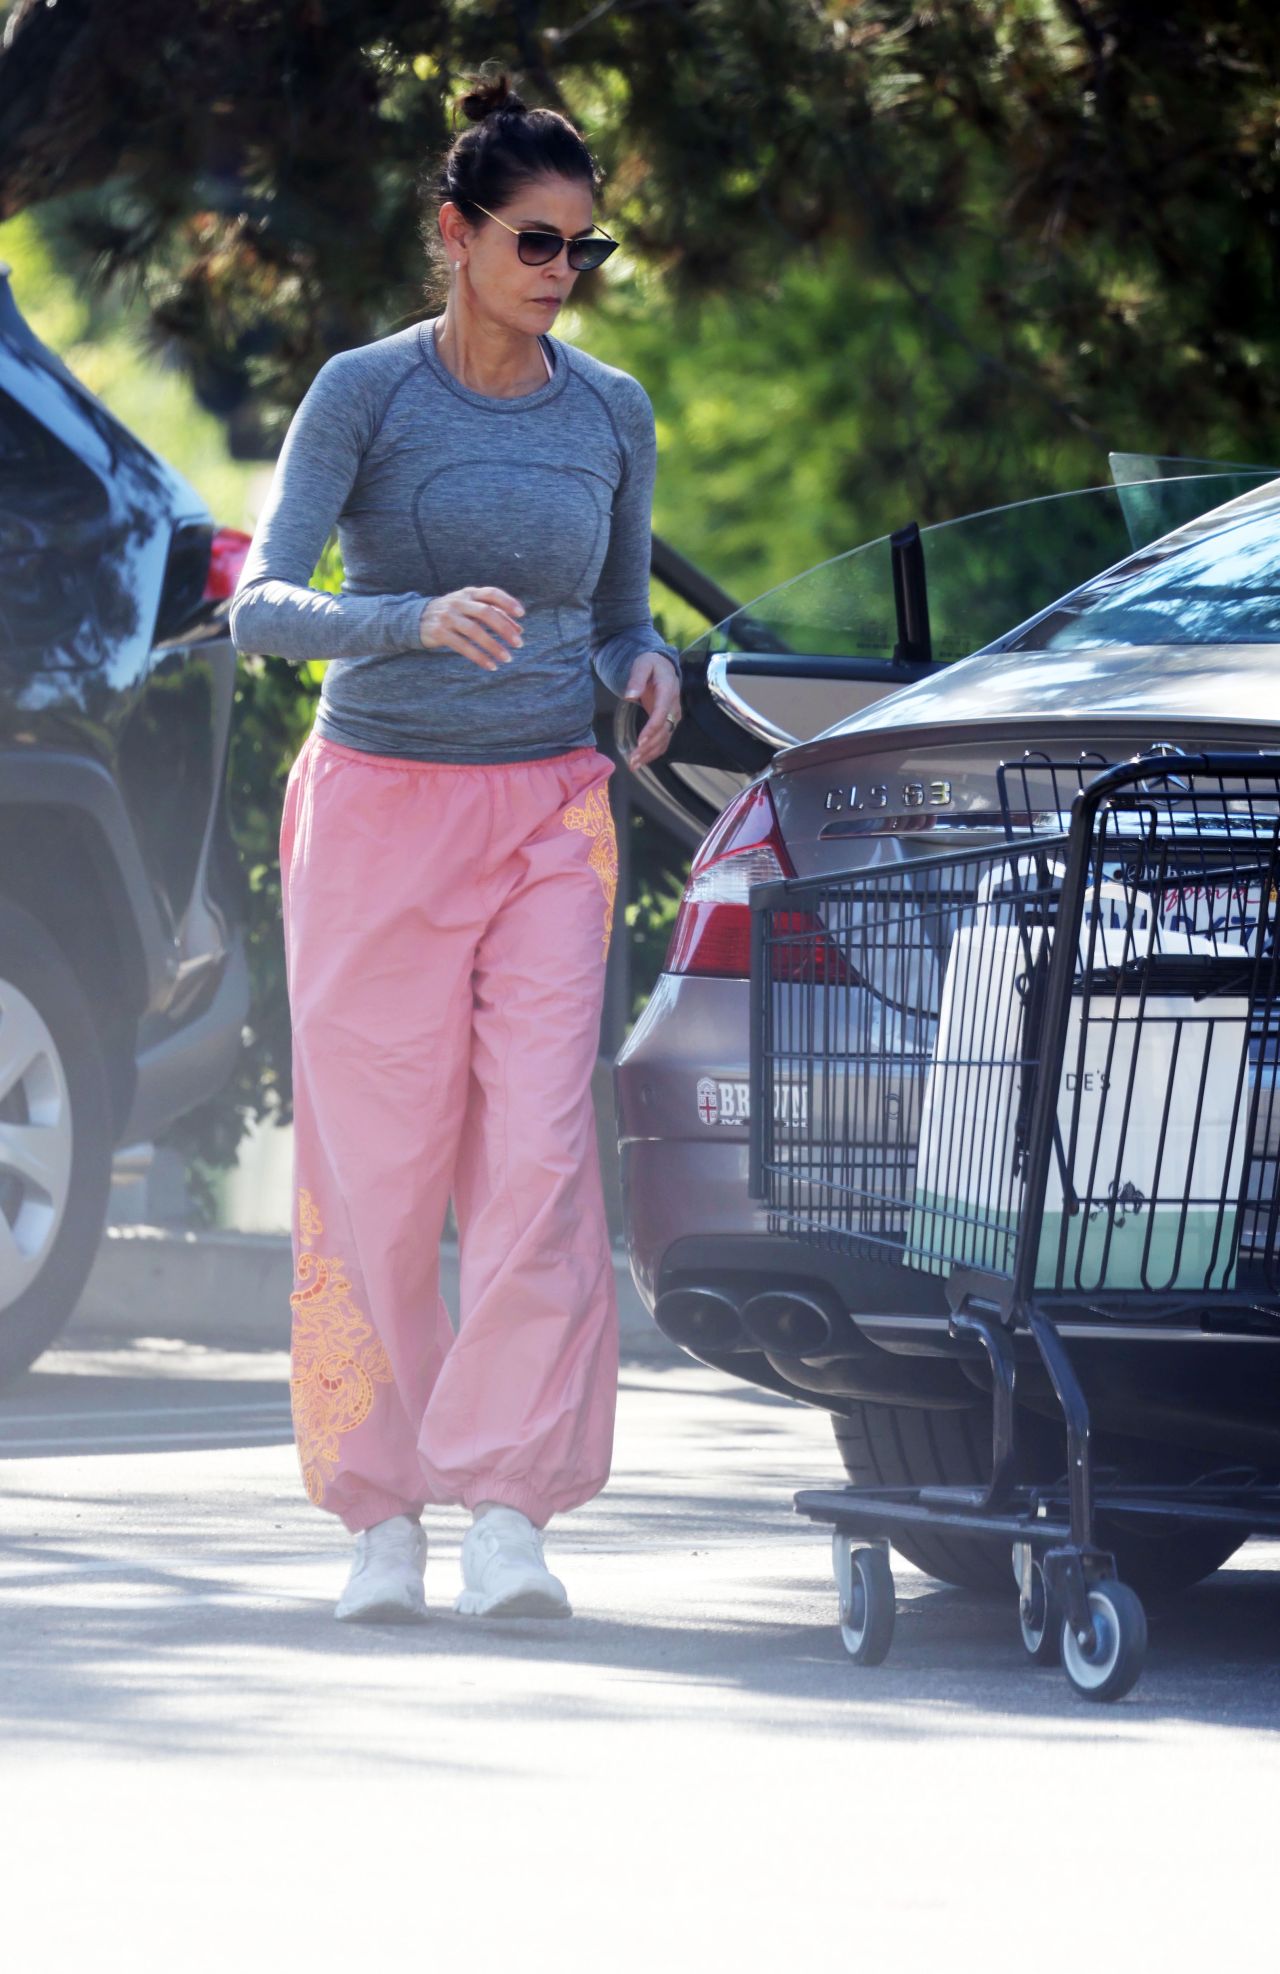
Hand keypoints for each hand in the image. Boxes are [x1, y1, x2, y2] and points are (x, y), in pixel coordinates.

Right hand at [418, 587, 525, 670]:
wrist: (418, 619)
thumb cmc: (453, 614)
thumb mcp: (471, 608)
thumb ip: (494, 615)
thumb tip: (519, 631)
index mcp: (469, 593)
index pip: (492, 593)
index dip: (508, 602)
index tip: (522, 614)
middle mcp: (459, 602)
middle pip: (486, 613)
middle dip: (505, 629)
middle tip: (518, 644)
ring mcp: (448, 617)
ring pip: (475, 631)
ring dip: (494, 646)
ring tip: (507, 658)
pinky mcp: (440, 633)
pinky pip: (463, 646)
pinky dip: (479, 657)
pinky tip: (490, 666)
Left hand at [622, 653, 681, 770]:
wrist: (662, 666)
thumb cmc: (650, 664)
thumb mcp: (642, 664)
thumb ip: (636, 678)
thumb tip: (630, 695)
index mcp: (668, 691)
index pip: (662, 712)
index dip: (652, 728)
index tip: (641, 740)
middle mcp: (674, 706)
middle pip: (664, 730)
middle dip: (649, 746)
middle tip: (633, 758)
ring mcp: (673, 717)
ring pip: (665, 739)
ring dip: (650, 754)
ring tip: (634, 764)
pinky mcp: (669, 723)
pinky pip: (664, 740)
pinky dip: (654, 753)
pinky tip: (642, 761)